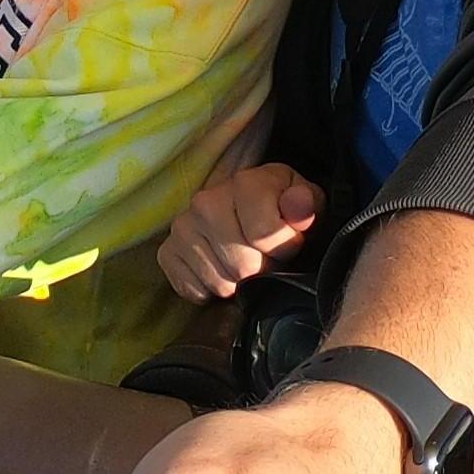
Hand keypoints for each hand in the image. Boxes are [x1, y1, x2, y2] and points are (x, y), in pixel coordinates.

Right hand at [157, 162, 324, 302]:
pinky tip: (222, 270)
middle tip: (265, 257)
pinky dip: (210, 291)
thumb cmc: (282, 210)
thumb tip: (298, 207)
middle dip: (261, 270)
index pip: (264, 235)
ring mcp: (182, 227)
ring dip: (238, 284)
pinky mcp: (167, 252)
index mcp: (244, 182)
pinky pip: (193, 290)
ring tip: (245, 262)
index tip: (286, 242)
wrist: (251, 211)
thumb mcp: (307, 202)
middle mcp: (205, 201)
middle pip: (242, 266)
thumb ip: (305, 205)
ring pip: (219, 283)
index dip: (283, 248)